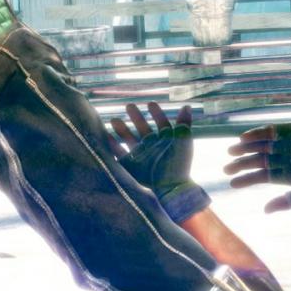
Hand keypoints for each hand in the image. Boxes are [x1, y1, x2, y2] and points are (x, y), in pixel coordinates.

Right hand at [107, 102, 205, 221]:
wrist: (167, 187)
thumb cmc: (178, 165)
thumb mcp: (182, 142)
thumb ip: (184, 124)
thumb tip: (186, 106)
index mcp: (166, 141)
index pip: (161, 124)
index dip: (157, 113)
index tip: (150, 103)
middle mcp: (152, 147)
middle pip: (143, 128)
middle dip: (136, 117)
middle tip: (129, 106)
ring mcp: (140, 156)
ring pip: (129, 138)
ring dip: (121, 129)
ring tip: (113, 119)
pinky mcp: (130, 165)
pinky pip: (118, 153)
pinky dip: (111, 144)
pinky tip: (105, 135)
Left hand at [224, 122, 290, 212]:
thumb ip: (288, 202)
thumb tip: (266, 210)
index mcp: (288, 176)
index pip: (261, 177)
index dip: (245, 179)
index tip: (231, 183)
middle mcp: (286, 159)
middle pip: (257, 161)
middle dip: (241, 164)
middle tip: (225, 168)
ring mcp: (290, 144)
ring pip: (261, 146)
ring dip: (245, 148)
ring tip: (231, 151)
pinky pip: (272, 131)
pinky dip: (258, 133)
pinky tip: (244, 137)